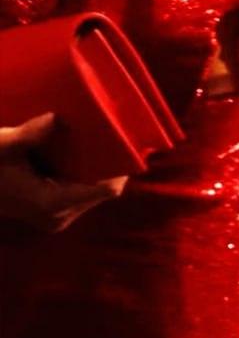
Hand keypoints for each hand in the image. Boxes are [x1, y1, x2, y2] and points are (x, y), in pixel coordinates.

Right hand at [0, 113, 127, 232]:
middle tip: (115, 131)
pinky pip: (83, 194)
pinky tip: (83, 153)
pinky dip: (86, 175)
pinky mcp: (52, 216)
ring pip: (96, 193)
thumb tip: (54, 118)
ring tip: (100, 139)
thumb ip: (27, 135)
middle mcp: (59, 217)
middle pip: (105, 191)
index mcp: (53, 203)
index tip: (127, 137)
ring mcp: (56, 220)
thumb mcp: (2, 144)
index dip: (122, 166)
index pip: (108, 190)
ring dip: (99, 169)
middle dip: (111, 164)